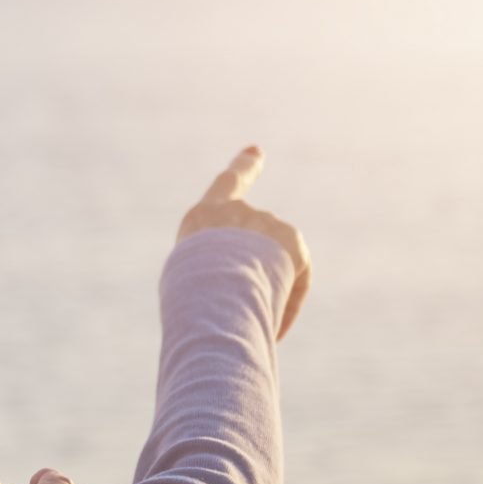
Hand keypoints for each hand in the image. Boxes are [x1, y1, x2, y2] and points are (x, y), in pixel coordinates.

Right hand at [178, 145, 310, 337]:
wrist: (212, 282)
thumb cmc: (188, 293)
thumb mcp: (188, 282)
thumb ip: (212, 271)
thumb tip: (245, 293)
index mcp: (203, 217)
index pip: (227, 184)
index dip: (243, 167)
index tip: (257, 151)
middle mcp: (237, 211)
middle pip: (253, 241)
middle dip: (253, 271)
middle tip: (239, 306)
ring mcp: (266, 221)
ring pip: (274, 264)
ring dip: (266, 292)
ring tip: (249, 318)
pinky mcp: (291, 239)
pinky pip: (294, 278)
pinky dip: (286, 305)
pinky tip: (274, 332)